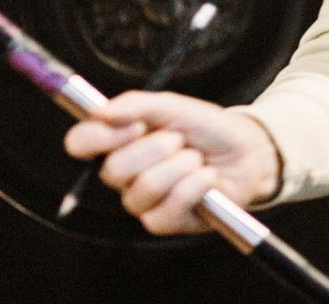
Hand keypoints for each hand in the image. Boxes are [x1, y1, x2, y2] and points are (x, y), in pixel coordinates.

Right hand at [63, 91, 280, 234]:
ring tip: (196, 158)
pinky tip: (206, 177)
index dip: (100, 137)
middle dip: (155, 149)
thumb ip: (137, 105)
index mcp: (120, 142)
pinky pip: (169, 208)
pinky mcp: (164, 222)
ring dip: (180, 166)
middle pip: (113, 169)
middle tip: (179, 139)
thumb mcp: (175, 107)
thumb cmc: (207, 128)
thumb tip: (99, 111)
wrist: (247, 150)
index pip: (81, 143)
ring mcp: (143, 201)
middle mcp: (124, 175)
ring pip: (144, 188)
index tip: (135, 126)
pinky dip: (195, 185)